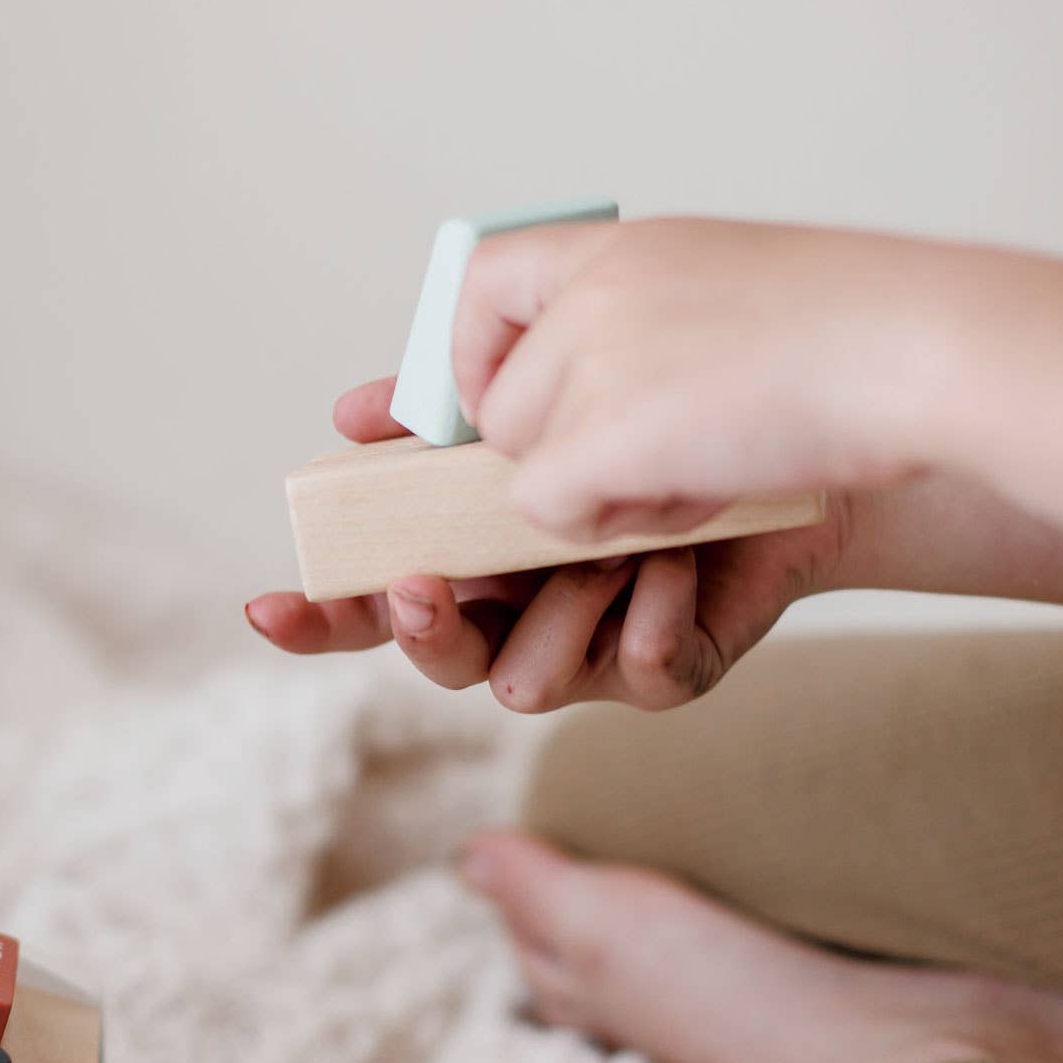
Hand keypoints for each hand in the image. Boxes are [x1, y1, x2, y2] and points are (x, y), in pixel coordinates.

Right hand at [246, 374, 855, 711]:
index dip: (316, 615)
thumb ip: (444, 404)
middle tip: (422, 581)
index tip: (266, 605)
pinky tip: (681, 559)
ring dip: (560, 602)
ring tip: (614, 539)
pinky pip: (638, 669)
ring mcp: (592, 649)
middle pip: (435, 657)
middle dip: (422, 627)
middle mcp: (523, 610)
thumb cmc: (667, 406)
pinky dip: (654, 607)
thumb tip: (349, 411)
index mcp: (475, 552)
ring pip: (524, 683)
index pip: (369, 599)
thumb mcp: (545, 379)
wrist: (795, 435)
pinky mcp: (668, 670)